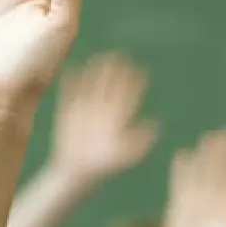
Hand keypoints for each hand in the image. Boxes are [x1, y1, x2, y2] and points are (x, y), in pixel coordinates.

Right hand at [51, 52, 158, 180]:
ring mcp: (85, 110)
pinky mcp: (68, 112)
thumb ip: (140, 142)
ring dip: (95, 72)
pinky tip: (71, 70)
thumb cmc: (104, 166)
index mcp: (118, 118)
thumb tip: (156, 125)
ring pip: (92, 86)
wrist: (77, 172)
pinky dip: (71, 82)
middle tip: (120, 55)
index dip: (134, 83)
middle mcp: (103, 111)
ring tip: (98, 58)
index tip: (139, 70)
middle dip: (116, 71)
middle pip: (111, 86)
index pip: (128, 96)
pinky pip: (70, 94)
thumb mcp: (125, 156)